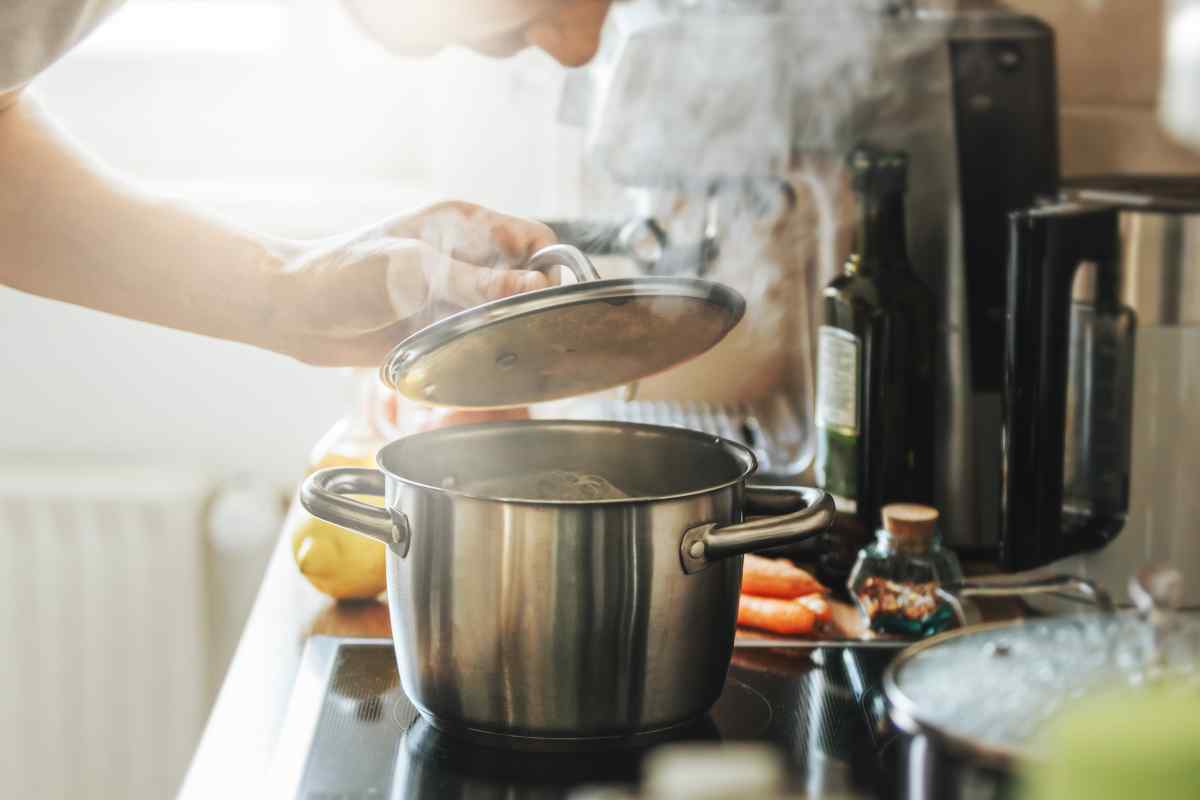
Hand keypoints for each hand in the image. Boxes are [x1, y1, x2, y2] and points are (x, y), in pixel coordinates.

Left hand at [264, 201, 556, 365]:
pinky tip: (483, 360)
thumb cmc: (341, 275)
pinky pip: (479, 333)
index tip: (559, 301)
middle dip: (536, 302)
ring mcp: (451, 289)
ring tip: (509, 350)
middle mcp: (464, 254)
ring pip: (505, 308)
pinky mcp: (437, 321)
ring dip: (510, 328)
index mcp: (462, 223)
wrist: (292, 310)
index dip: (553, 267)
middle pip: (525, 275)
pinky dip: (486, 346)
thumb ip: (475, 281)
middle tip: (537, 333)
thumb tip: (535, 286)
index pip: (534, 238)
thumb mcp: (413, 271)